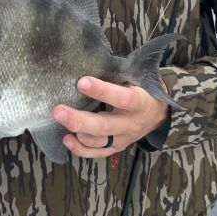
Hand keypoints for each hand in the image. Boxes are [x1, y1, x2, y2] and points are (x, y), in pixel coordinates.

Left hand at [52, 76, 168, 159]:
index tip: (82, 82)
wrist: (158, 114)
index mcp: (139, 103)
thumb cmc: (142, 91)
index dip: (102, 91)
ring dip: (77, 132)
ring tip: (60, 119)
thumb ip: (118, 75)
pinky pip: (97, 153)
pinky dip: (80, 149)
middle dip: (79, 119)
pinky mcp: (115, 147)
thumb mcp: (137, 79)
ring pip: (99, 141)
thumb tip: (89, 62)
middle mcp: (130, 124)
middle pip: (104, 126)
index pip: (121, 99)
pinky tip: (66, 140)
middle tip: (58, 111)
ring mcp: (122, 138)